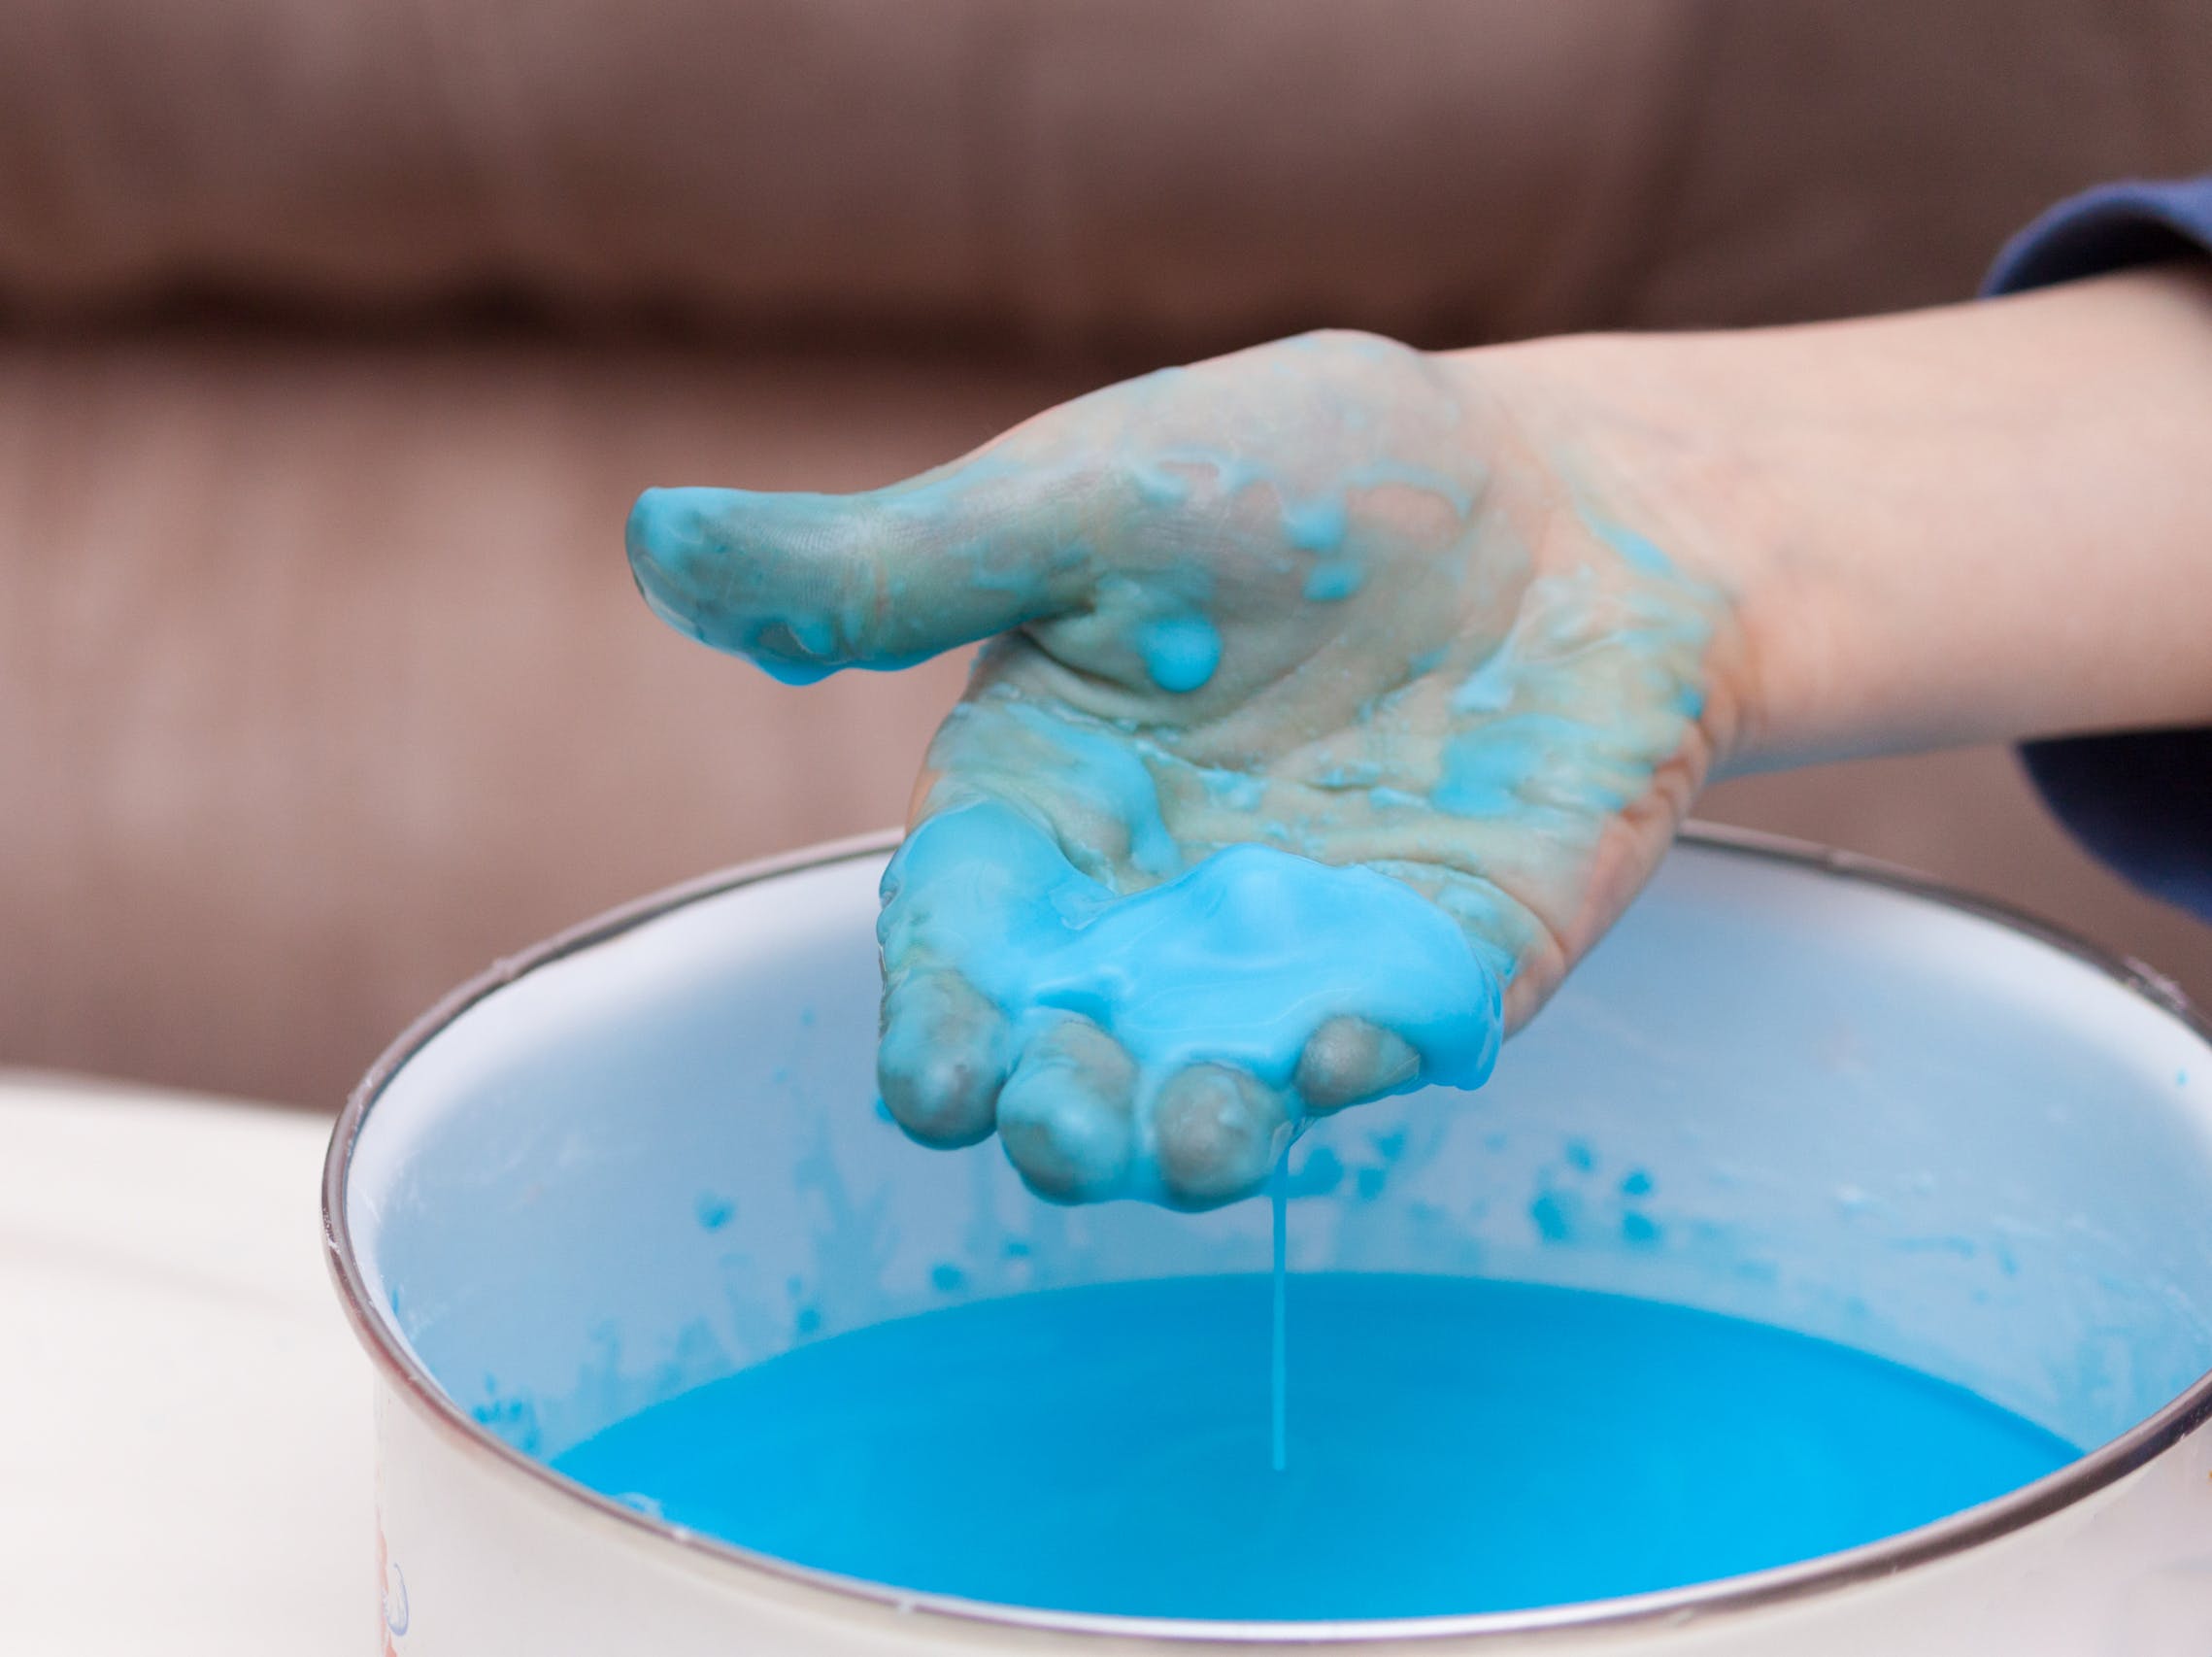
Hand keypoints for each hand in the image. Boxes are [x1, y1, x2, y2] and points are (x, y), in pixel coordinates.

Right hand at [627, 331, 1744, 1206]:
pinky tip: (1359, 1049)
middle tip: (1060, 1129)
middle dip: (1062, 1108)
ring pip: (1226, 1084)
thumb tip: (649, 540)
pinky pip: (1400, 1039)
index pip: (959, 942)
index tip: (937, 1084)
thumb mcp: (1081, 504)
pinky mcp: (1453, 962)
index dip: (939, 1020)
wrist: (1551, 497)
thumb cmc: (1295, 477)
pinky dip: (1373, 1058)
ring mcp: (1306, 949)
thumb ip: (894, 566)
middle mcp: (1159, 908)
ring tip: (1199, 1139)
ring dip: (1202, 1132)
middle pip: (1079, 1049)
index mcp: (1044, 805)